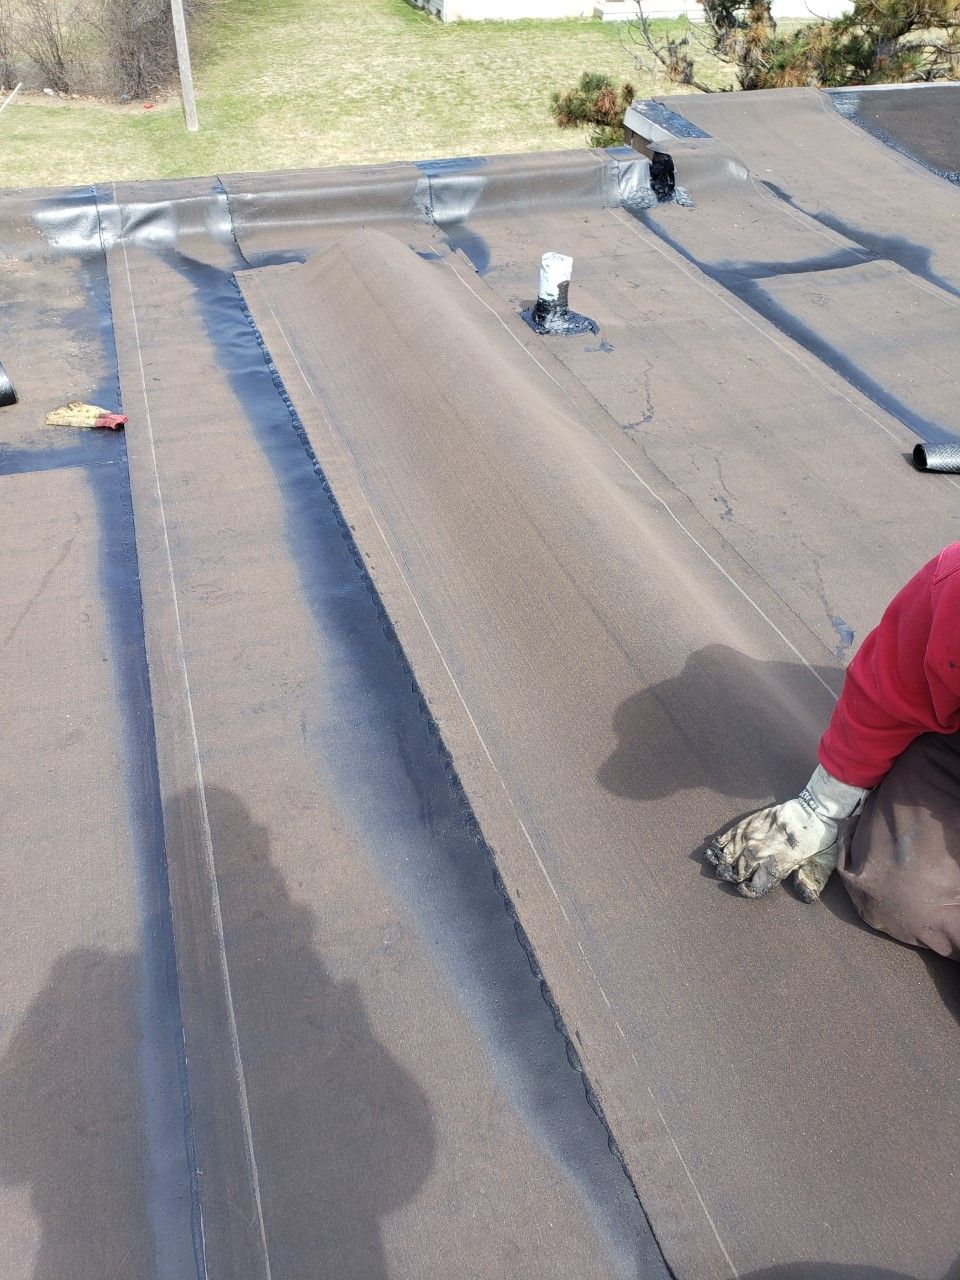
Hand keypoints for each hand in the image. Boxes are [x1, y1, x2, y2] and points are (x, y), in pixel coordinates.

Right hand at [706, 765, 867, 899]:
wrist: (814, 810)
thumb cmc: (819, 840)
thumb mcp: (821, 865)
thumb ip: (810, 882)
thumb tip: (804, 898)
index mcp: (774, 868)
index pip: (751, 888)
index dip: (747, 890)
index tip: (748, 887)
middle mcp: (758, 855)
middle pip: (735, 874)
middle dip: (733, 878)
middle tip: (734, 877)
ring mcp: (749, 839)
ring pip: (726, 857)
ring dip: (721, 864)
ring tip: (720, 866)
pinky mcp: (746, 825)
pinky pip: (724, 838)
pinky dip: (717, 847)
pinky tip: (715, 851)